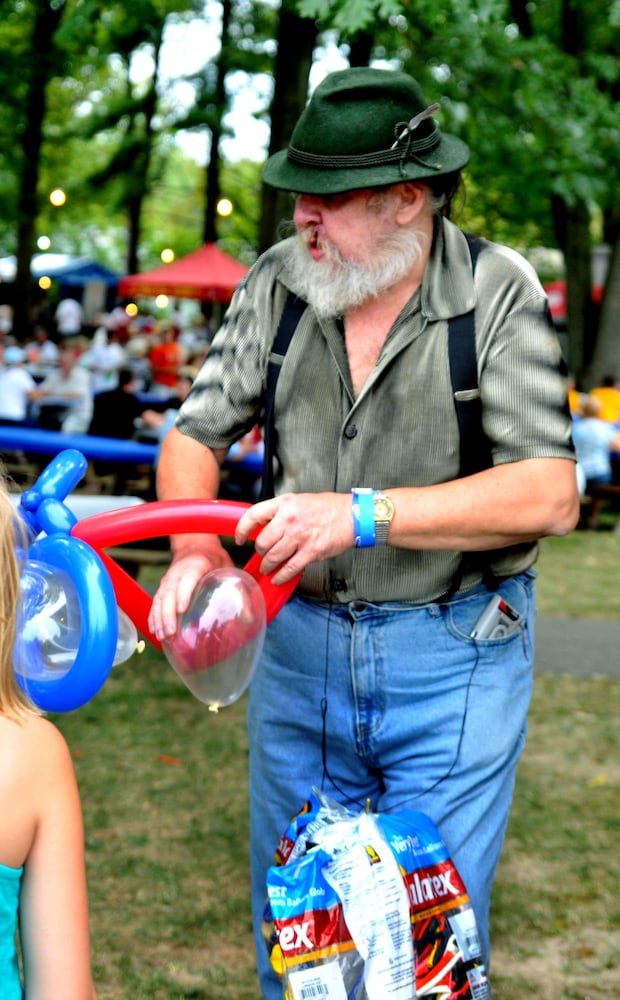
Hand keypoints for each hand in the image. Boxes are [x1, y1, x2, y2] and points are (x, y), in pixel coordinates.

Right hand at [148, 540, 233, 639]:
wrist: (195, 544)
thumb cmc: (215, 559)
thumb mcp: (229, 569)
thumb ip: (239, 592)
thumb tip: (250, 620)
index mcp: (195, 565)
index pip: (187, 579)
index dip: (183, 594)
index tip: (182, 609)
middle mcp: (178, 572)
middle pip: (169, 592)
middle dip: (168, 613)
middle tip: (171, 633)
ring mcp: (168, 579)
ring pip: (160, 598)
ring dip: (159, 618)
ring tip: (163, 637)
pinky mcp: (163, 586)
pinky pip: (156, 601)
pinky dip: (153, 616)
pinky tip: (155, 631)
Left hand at [235, 492, 353, 584]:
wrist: (353, 515)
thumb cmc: (328, 508)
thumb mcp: (299, 500)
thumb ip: (281, 512)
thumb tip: (264, 528)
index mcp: (285, 503)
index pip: (253, 515)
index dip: (242, 529)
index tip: (239, 539)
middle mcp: (289, 519)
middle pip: (262, 541)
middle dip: (259, 552)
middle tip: (261, 555)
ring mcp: (300, 536)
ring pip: (273, 557)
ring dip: (267, 566)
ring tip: (267, 568)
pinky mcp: (311, 551)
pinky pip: (289, 568)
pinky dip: (280, 576)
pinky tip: (278, 578)